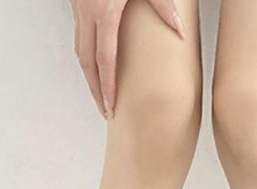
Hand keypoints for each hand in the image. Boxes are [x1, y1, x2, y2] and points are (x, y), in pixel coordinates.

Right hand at [70, 0, 184, 117]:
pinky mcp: (76, 2)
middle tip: (105, 109)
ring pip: (80, 50)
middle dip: (96, 89)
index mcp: (105, 10)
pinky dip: (86, 54)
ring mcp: (78, 7)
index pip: (105, 60)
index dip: (107, 87)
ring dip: (89, 74)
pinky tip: (96, 64)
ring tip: (101, 92)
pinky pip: (79, 36)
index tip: (111, 107)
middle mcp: (87, 11)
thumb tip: (180, 29)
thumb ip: (163, 5)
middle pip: (88, 63)